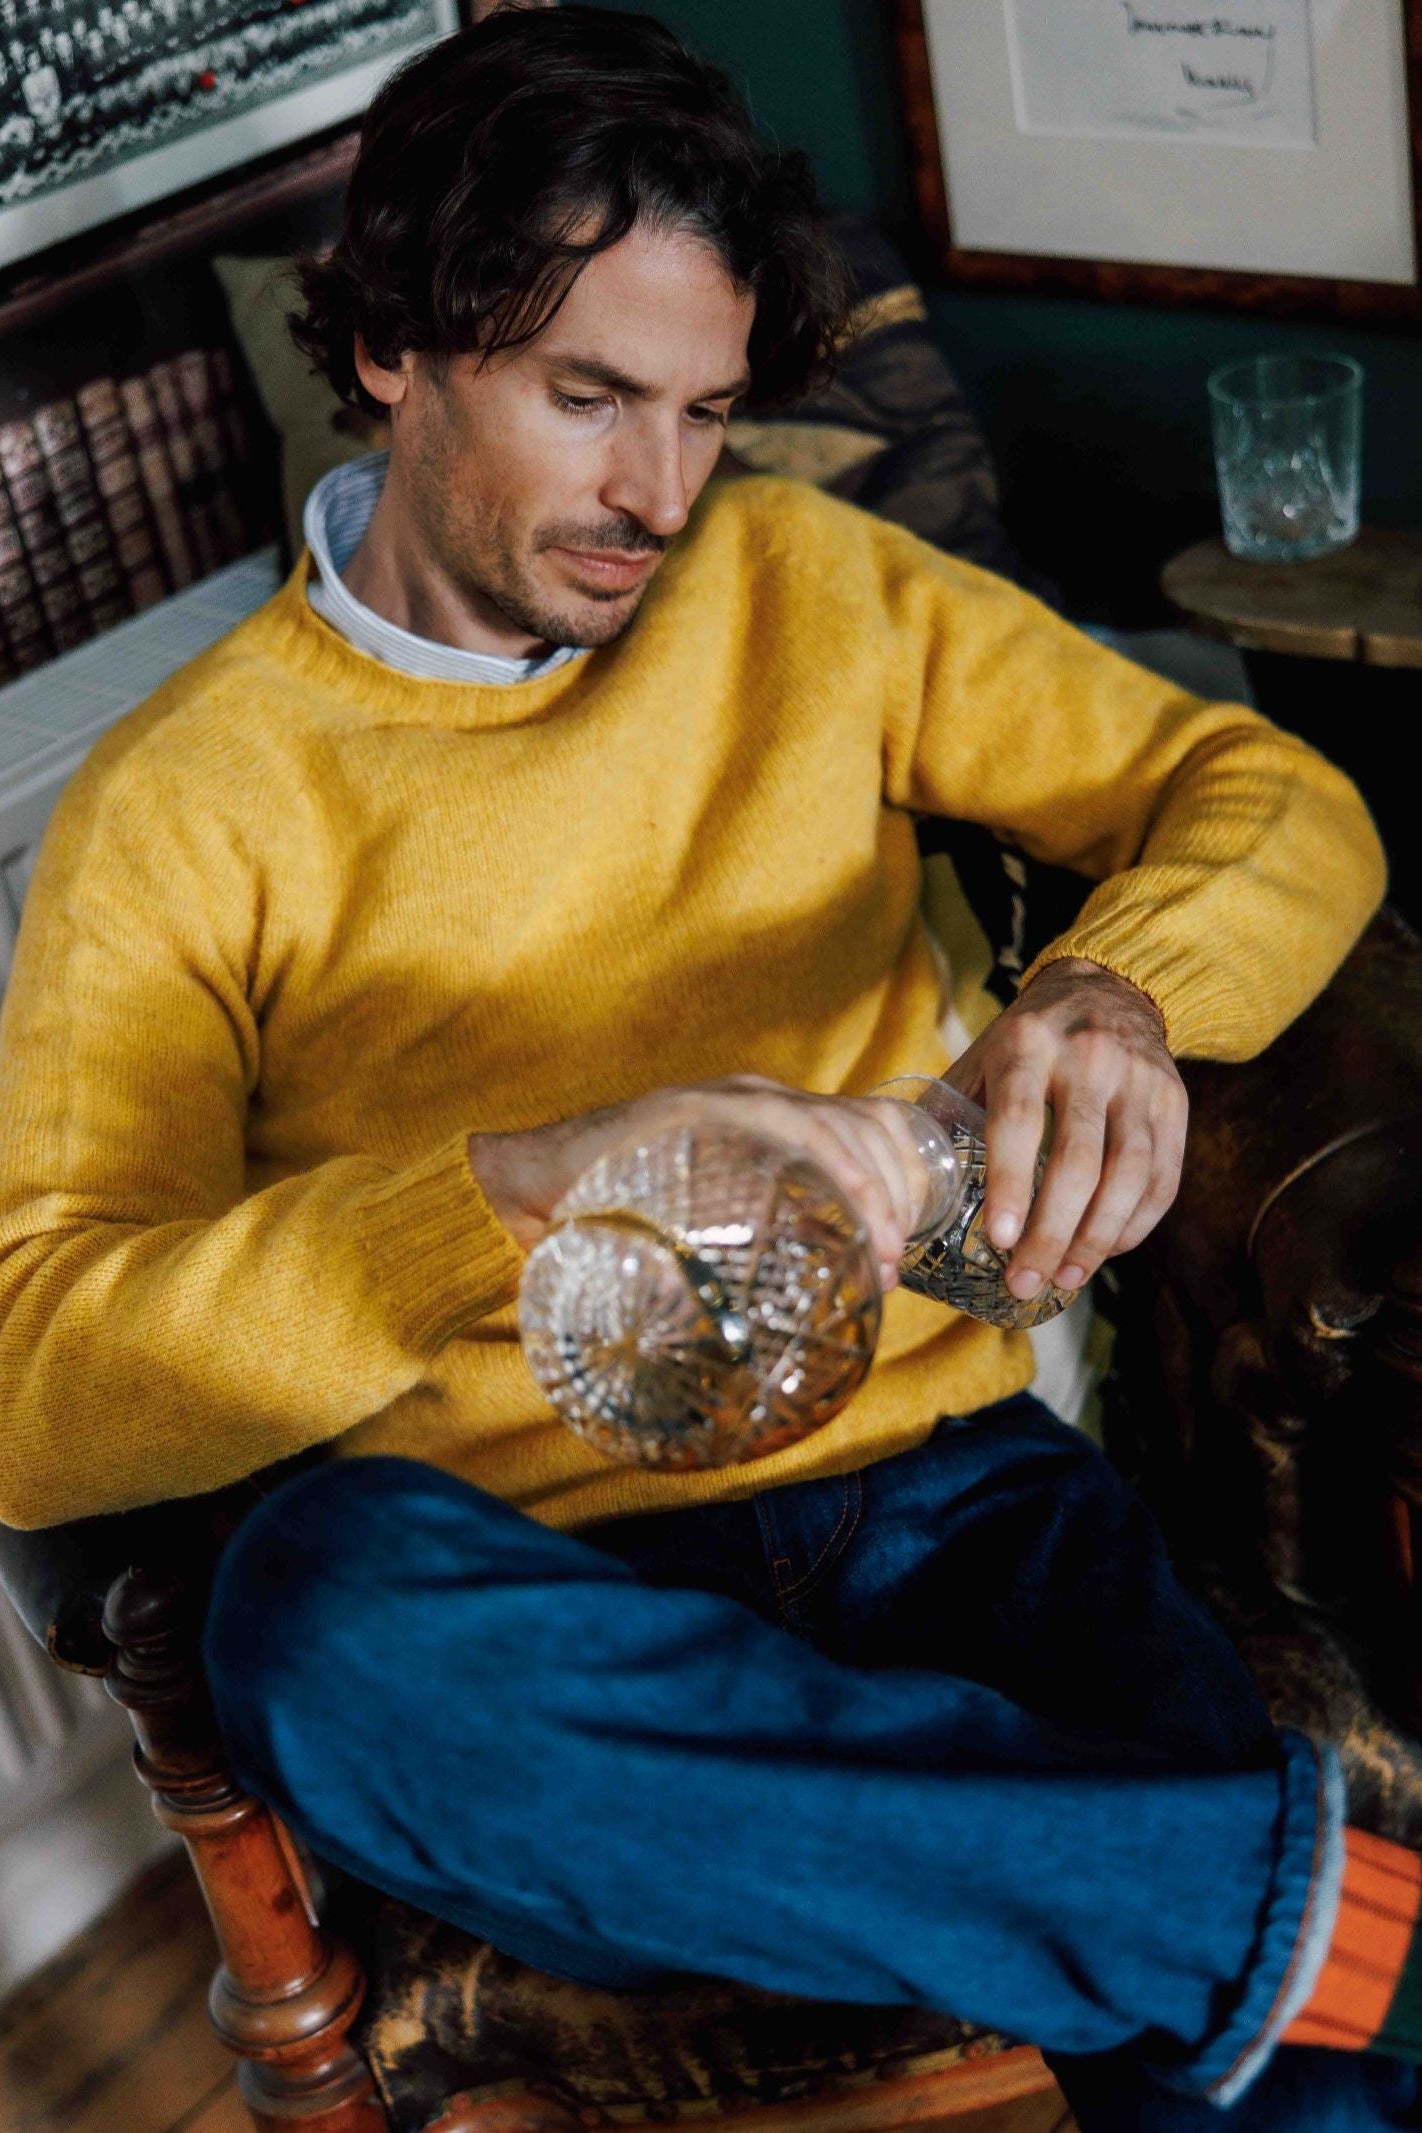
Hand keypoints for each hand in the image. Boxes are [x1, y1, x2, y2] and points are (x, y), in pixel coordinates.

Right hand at [470, 1076, 937, 1289]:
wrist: (524, 1191)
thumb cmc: (612, 1226)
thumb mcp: (701, 1241)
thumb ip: (745, 1258)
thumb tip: (803, 1328)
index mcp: (770, 1129)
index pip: (865, 1131)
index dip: (902, 1182)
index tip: (903, 1247)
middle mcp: (760, 1103)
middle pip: (867, 1126)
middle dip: (901, 1193)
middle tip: (891, 1264)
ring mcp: (731, 1101)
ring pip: (840, 1125)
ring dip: (876, 1192)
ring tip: (877, 1256)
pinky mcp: (699, 1108)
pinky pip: (788, 1123)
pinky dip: (834, 1169)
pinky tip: (849, 1214)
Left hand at [947, 958, 1187, 1300]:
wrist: (1110, 986)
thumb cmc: (1030, 1038)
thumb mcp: (983, 1055)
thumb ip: (952, 1111)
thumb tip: (908, 1183)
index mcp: (1027, 1043)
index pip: (1017, 1121)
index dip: (1010, 1184)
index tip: (999, 1241)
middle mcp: (1089, 1058)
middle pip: (1077, 1159)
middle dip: (1052, 1232)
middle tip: (1025, 1282)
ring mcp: (1139, 1080)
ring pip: (1128, 1174)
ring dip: (1097, 1238)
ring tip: (1065, 1279)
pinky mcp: (1174, 1102)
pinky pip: (1162, 1177)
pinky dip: (1135, 1224)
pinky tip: (1104, 1252)